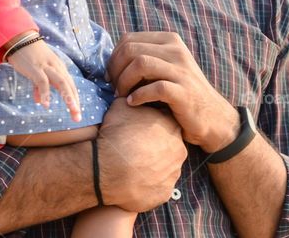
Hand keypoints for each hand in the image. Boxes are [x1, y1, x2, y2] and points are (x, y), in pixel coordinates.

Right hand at [7, 38, 81, 121]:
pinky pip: (43, 82)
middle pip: (69, 85)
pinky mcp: (36, 68)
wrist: (20, 39)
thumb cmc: (30, 55)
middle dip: (74, 102)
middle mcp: (56, 67)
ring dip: (68, 97)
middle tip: (77, 117)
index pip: (70, 85)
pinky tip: (46, 105)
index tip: (77, 113)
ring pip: (61, 83)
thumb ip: (39, 87)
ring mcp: (47, 67)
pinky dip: (45, 93)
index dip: (74, 98)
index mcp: (59, 68)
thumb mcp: (38, 71)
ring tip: (72, 110)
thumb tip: (40, 101)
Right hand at [98, 97, 186, 211]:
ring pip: (166, 167)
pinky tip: (134, 179)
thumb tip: (130, 96)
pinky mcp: (166, 192)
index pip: (167, 123)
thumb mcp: (121, 106)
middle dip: (156, 146)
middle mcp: (179, 150)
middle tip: (137, 147)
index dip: (152, 125)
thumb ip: (132, 99)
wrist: (109, 168)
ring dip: (154, 165)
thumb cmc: (116, 134)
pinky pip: (159, 186)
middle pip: (170, 146)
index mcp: (172, 126)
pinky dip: (149, 183)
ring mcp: (174, 173)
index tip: (140, 128)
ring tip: (133, 164)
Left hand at [106, 31, 239, 151]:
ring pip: (140, 64)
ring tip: (121, 95)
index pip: (129, 39)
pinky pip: (155, 88)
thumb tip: (111, 61)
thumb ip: (145, 58)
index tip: (110, 76)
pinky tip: (133, 103)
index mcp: (169, 41)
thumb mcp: (165, 68)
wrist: (212, 117)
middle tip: (114, 88)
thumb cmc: (180, 93)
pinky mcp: (184, 92)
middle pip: (131, 49)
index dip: (113, 57)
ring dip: (124, 81)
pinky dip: (138, 96)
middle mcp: (176, 51)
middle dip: (116, 69)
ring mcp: (182, 71)